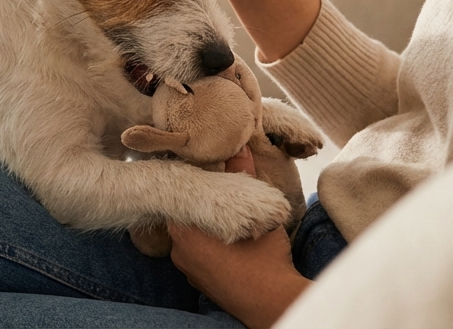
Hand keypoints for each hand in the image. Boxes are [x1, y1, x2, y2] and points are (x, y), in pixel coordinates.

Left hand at [169, 144, 309, 328]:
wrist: (274, 304)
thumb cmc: (265, 259)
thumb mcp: (259, 213)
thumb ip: (244, 176)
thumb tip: (240, 148)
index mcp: (184, 231)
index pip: (178, 199)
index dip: (194, 188)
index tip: (209, 179)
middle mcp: (178, 251)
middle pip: (185, 217)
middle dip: (203, 208)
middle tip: (225, 200)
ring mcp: (188, 270)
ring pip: (194, 238)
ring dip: (208, 229)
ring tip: (232, 222)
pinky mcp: (200, 284)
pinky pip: (201, 257)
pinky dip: (212, 248)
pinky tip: (232, 245)